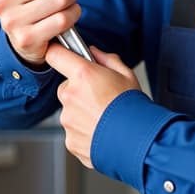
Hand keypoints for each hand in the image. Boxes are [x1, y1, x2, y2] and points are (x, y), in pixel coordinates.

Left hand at [45, 43, 140, 167]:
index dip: (58, 53)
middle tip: (99, 96)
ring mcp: (68, 120)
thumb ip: (106, 59)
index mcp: (83, 75)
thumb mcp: (126, 74)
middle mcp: (71, 96)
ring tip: (104, 117)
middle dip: (78, 90)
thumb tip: (94, 52)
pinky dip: (84, 131)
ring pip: (70, 110)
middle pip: (65, 87)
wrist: (138, 140)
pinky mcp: (70, 140)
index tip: (61, 54)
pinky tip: (101, 130)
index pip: (55, 55)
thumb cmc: (134, 107)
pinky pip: (73, 130)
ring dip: (81, 112)